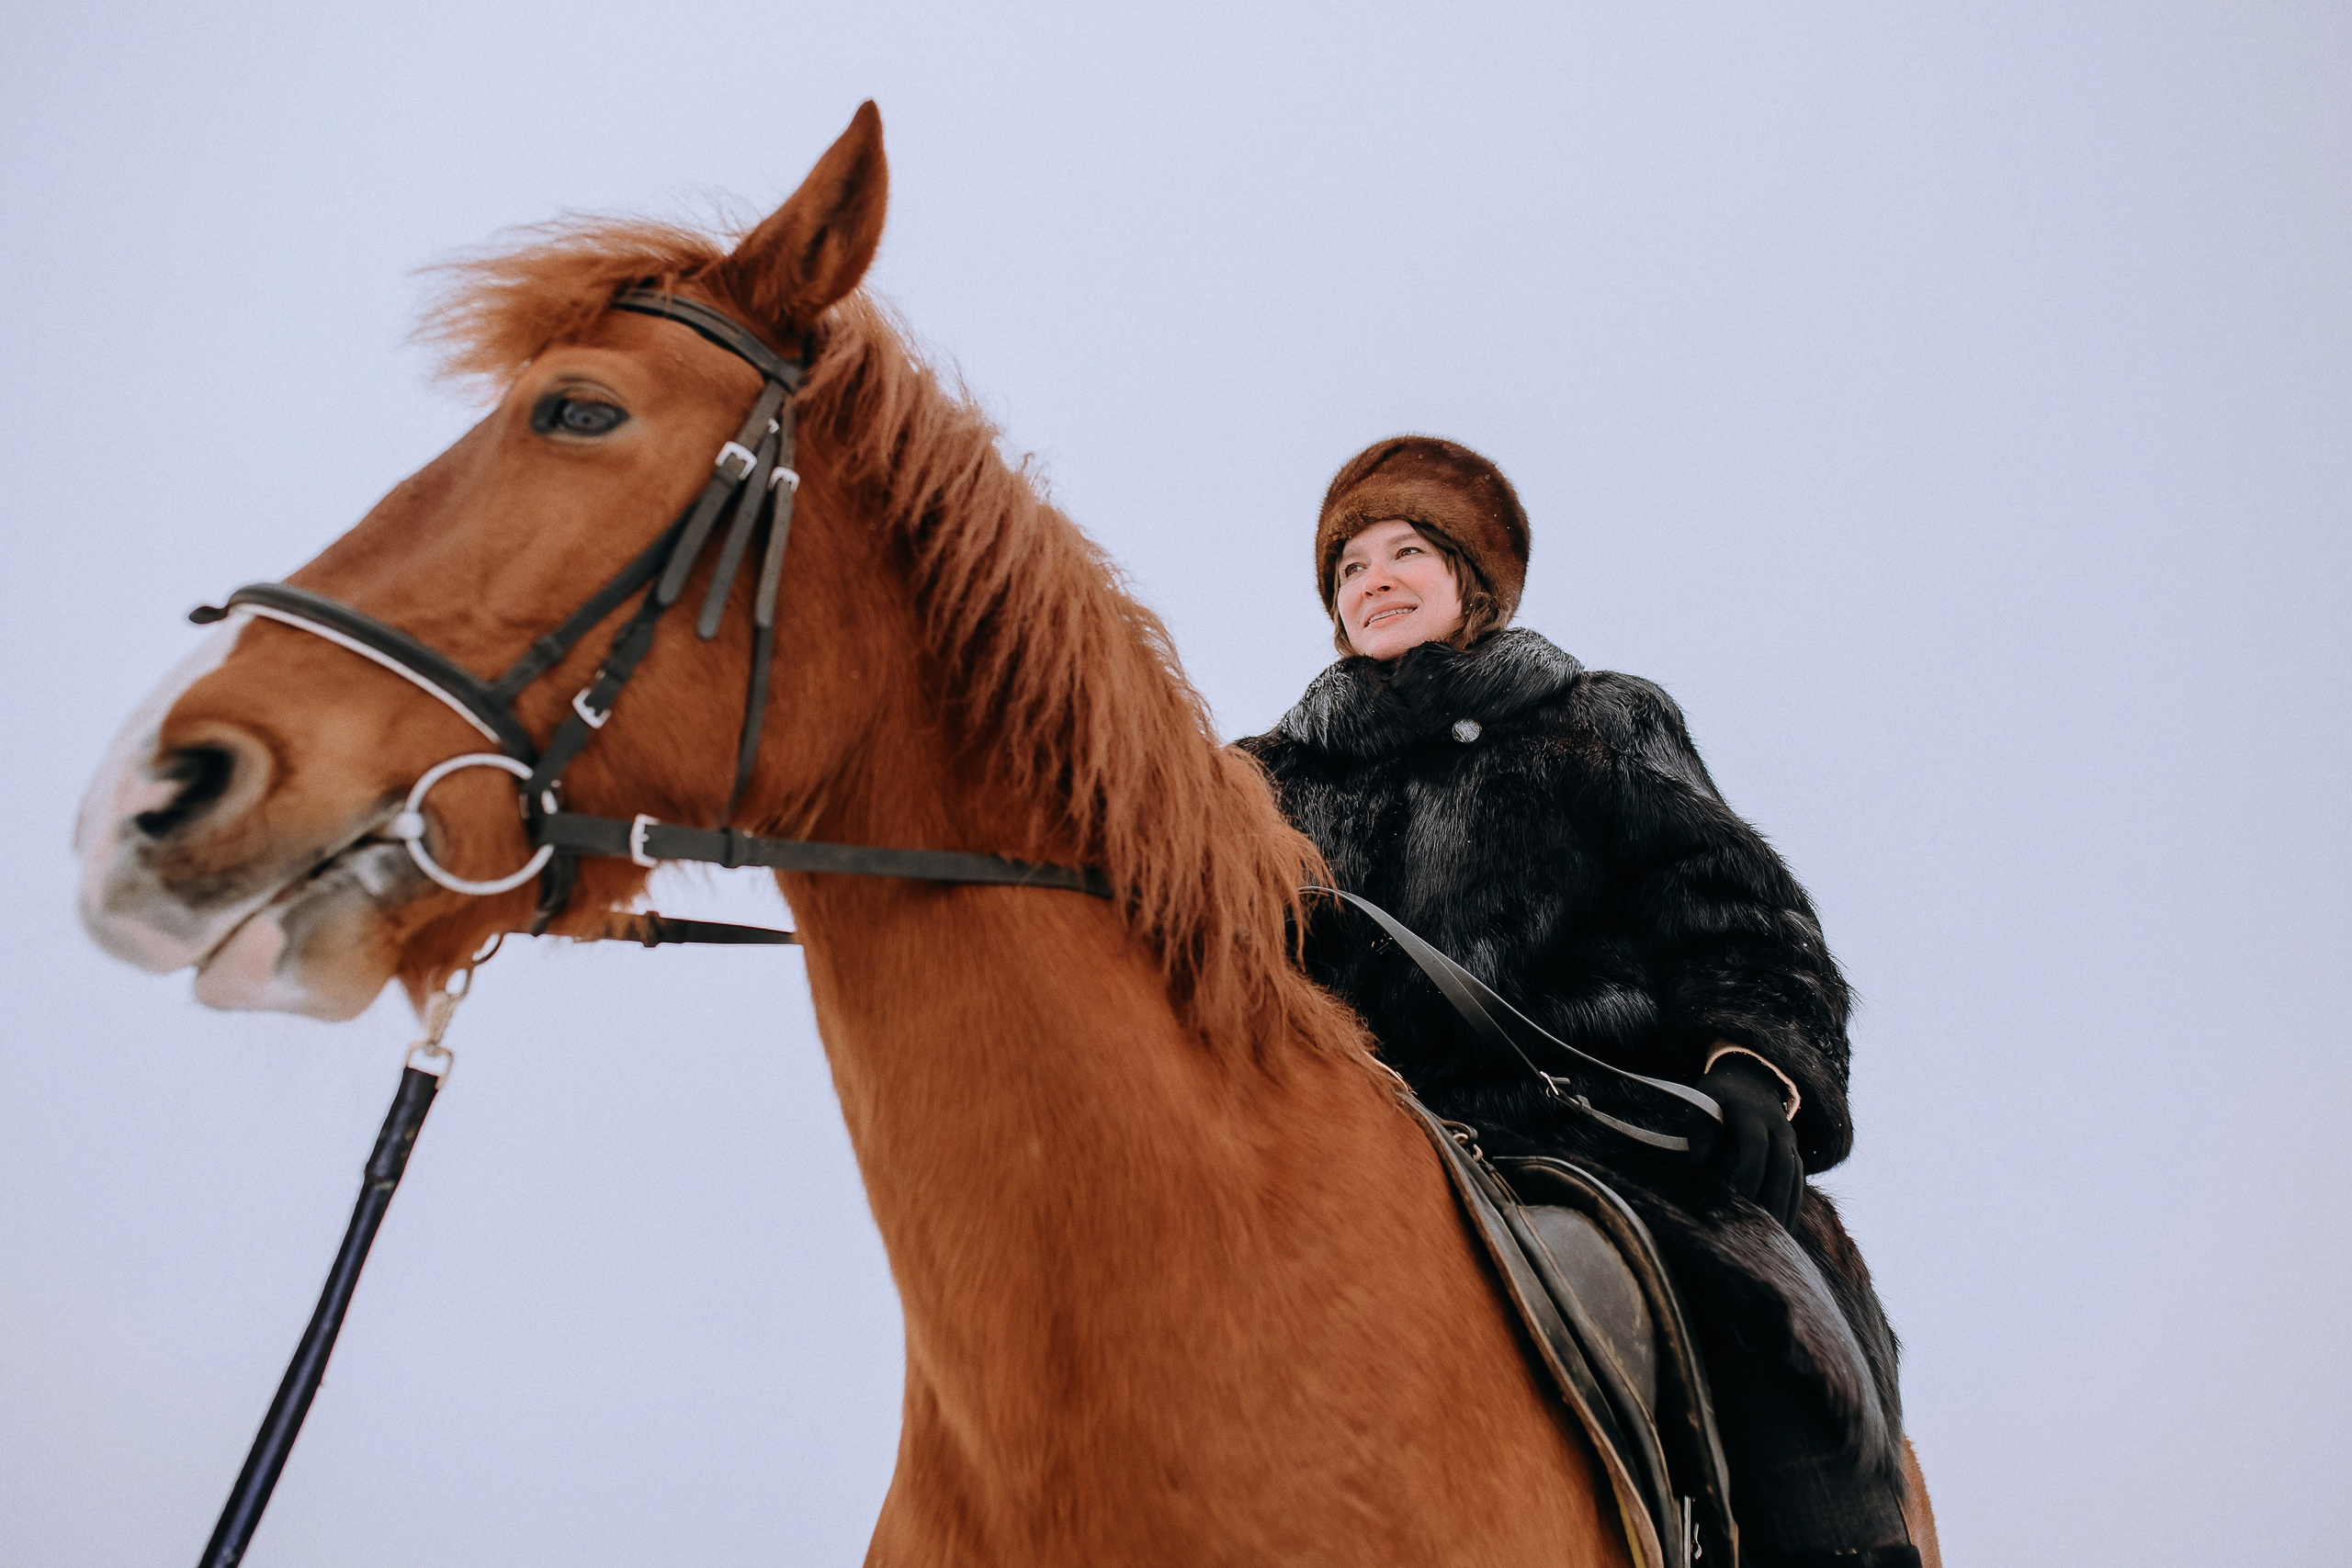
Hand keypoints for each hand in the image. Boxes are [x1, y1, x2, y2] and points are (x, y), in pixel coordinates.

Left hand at [1698, 1053, 1802, 1226]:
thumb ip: (1700, 1125)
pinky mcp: (1794, 1153)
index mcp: (1753, 1115)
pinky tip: (1787, 1228)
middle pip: (1783, 1166)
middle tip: (1766, 1229)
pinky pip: (1799, 1180)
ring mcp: (1790, 1141)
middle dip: (1775, 1198)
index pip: (1756, 1145)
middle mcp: (1778, 1129)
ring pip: (1796, 1176)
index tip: (1744, 1197)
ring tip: (1781, 1238)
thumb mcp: (1706, 1098)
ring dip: (1789, 1206)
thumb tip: (1699, 1160)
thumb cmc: (1720, 1093)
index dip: (1752, 1171)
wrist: (1753, 1078)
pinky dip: (1794, 1203)